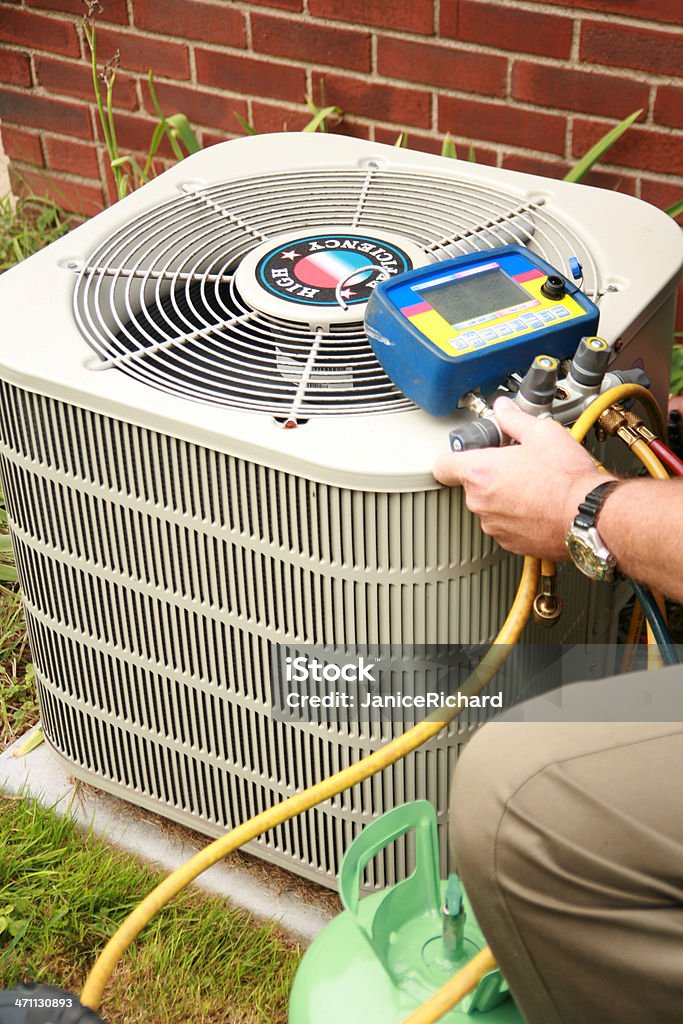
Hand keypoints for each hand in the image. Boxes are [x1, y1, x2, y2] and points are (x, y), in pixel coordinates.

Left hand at [433, 396, 611, 559]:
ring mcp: (494, 525)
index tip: (468, 453)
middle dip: (490, 474)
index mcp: (481, 472)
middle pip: (472, 484)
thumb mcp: (542, 433)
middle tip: (516, 464)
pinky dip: (517, 517)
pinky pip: (505, 525)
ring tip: (533, 485)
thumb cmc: (567, 478)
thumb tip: (504, 409)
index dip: (454, 457)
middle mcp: (480, 502)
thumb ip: (514, 419)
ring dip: (504, 497)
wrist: (589, 516)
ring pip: (489, 506)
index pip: (443, 465)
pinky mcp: (509, 543)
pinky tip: (539, 504)